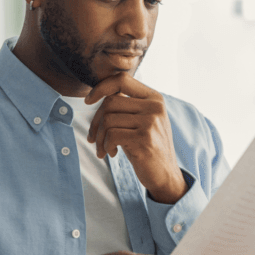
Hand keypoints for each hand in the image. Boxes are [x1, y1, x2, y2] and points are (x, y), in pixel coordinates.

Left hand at [85, 73, 186, 202]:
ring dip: (99, 138)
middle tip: (93, 138)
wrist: (166, 174)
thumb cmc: (148, 147)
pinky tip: (111, 153)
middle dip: (95, 122)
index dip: (101, 87)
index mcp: (154, 98)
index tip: (88, 101)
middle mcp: (154, 107)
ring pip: (108, 120)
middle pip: (110, 102)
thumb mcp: (143, 121)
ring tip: (102, 149)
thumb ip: (127, 106)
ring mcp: (151, 122)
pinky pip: (112, 136)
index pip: (121, 80)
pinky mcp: (144, 139)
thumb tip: (97, 94)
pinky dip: (106, 146)